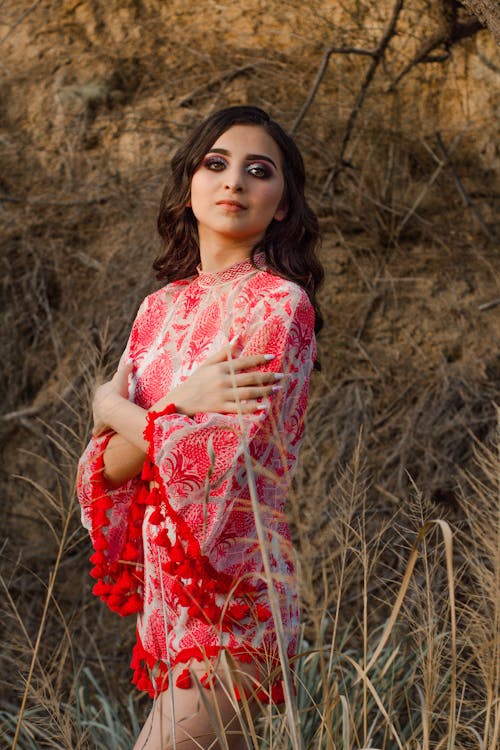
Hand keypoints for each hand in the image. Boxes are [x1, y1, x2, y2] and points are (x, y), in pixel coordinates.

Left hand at [92, 361, 132, 435]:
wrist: (112, 406)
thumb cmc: (117, 391)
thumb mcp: (122, 377)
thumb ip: (126, 369)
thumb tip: (131, 362)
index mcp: (100, 391)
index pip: (105, 391)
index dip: (112, 393)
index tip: (119, 395)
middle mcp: (96, 403)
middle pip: (101, 404)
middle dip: (106, 406)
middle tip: (116, 409)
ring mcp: (96, 414)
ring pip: (99, 416)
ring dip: (104, 418)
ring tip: (111, 421)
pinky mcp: (99, 425)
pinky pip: (98, 429)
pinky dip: (99, 431)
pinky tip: (100, 434)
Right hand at [155, 344, 282, 416]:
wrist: (180, 401)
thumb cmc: (194, 382)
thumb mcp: (206, 364)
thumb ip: (223, 353)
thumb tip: (237, 340)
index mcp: (220, 368)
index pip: (244, 362)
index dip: (259, 359)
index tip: (272, 357)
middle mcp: (223, 380)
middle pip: (250, 378)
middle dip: (268, 376)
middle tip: (282, 376)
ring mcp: (222, 395)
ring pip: (248, 393)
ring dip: (264, 391)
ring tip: (277, 389)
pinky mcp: (220, 408)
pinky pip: (239, 408)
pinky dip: (252, 407)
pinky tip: (263, 407)